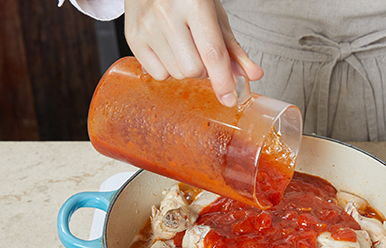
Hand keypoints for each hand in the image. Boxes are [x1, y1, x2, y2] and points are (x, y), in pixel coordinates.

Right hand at [124, 0, 263, 105]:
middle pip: (193, 70)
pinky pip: (158, 75)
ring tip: (183, 47)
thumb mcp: (215, 16)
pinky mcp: (132, 37)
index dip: (223, 80)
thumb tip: (253, 76)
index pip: (212, 53)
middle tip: (201, 54)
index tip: (230, 99)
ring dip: (186, 70)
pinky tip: (167, 50)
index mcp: (194, 3)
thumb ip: (233, 48)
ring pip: (176, 74)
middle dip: (204, 71)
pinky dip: (168, 69)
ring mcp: (146, 26)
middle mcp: (166, 14)